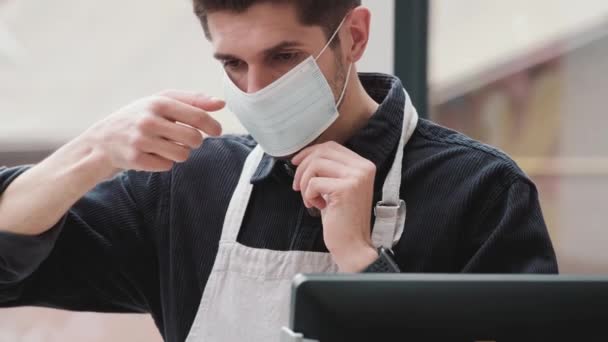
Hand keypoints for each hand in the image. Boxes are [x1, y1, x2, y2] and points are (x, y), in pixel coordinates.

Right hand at [79, 90, 224, 175]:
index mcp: (158, 103)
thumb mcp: (161, 102)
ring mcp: (141, 141)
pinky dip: (165, 162)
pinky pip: (167, 166)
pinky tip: (152, 154)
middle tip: (187, 139)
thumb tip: (220, 103)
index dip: (212, 125)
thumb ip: (192, 101)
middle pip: (194, 139)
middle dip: (196, 141)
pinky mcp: (136, 160)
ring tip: (166, 145)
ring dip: (180, 153)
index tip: (217, 131)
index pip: (197, 116)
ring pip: (183, 155)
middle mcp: (148, 121)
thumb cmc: (139, 117)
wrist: (103, 140)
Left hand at [292, 141, 377, 271]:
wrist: (352, 244)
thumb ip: (329, 169)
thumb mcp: (337, 187)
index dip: (310, 152)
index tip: (297, 163)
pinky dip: (309, 195)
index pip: (331, 146)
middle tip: (297, 186)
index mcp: (363, 165)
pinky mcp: (346, 189)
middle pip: (322, 152)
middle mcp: (363, 168)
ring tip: (309, 198)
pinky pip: (314, 183)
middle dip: (303, 167)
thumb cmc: (342, 218)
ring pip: (315, 165)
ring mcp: (356, 177)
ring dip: (305, 183)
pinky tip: (317, 206)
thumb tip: (305, 156)